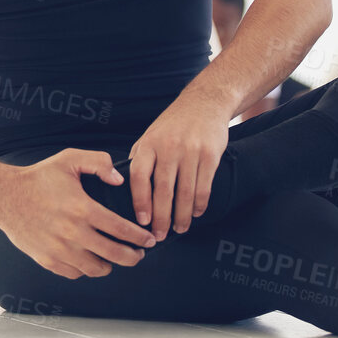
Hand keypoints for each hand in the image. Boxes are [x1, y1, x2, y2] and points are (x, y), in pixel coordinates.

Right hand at [0, 149, 154, 278]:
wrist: (5, 197)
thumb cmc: (38, 178)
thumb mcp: (69, 159)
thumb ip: (99, 163)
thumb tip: (119, 180)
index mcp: (82, 209)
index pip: (122, 230)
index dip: (140, 237)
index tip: (149, 240)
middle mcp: (73, 233)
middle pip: (114, 255)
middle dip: (133, 257)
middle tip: (139, 254)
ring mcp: (60, 250)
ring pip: (96, 268)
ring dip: (110, 265)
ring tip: (114, 258)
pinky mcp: (48, 260)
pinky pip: (75, 273)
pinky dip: (86, 269)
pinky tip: (89, 259)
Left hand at [128, 96, 229, 240]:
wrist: (205, 102)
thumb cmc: (173, 124)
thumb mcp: (150, 136)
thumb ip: (140, 160)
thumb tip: (126, 190)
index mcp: (149, 144)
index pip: (139, 176)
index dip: (139, 201)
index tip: (142, 221)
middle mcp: (169, 147)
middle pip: (163, 190)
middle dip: (161, 217)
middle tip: (160, 235)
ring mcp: (191, 151)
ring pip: (185, 193)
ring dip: (182, 216)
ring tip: (179, 229)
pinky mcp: (210, 155)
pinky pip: (204, 186)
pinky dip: (199, 204)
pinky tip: (195, 213)